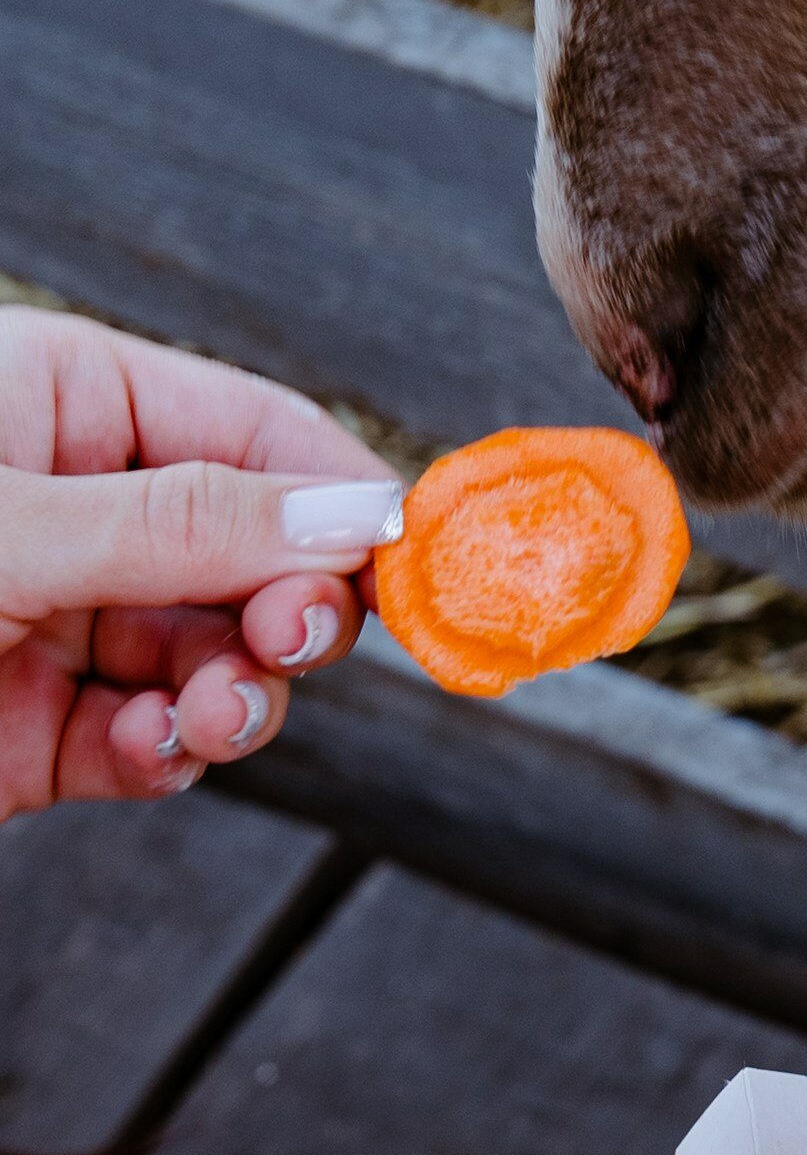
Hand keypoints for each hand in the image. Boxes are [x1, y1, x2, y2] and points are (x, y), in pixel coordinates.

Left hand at [0, 308, 399, 820]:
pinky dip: (172, 752)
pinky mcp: (38, 731)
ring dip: (242, 693)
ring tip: (217, 712)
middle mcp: (80, 508)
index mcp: (68, 403)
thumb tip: (349, 512)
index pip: (253, 430)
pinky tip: (148, 746)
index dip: (340, 492)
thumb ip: (179, 522)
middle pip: (257, 550)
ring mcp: (62, 622)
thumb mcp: (10, 527)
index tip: (417, 557)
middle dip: (293, 604)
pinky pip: (151, 739)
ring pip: (220, 655)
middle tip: (293, 637)